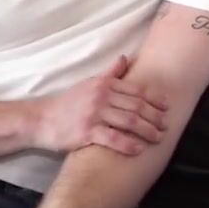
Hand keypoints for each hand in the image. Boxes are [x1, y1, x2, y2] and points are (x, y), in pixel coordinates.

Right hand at [30, 55, 169, 155]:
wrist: (41, 119)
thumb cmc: (68, 102)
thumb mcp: (90, 83)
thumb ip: (110, 73)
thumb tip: (126, 58)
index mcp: (105, 84)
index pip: (136, 90)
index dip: (154, 99)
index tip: (167, 106)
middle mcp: (101, 96)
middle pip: (136, 106)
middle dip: (155, 116)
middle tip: (166, 125)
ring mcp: (94, 114)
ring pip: (129, 122)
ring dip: (147, 131)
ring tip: (158, 138)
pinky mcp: (87, 132)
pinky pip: (113, 138)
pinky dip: (129, 144)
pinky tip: (139, 149)